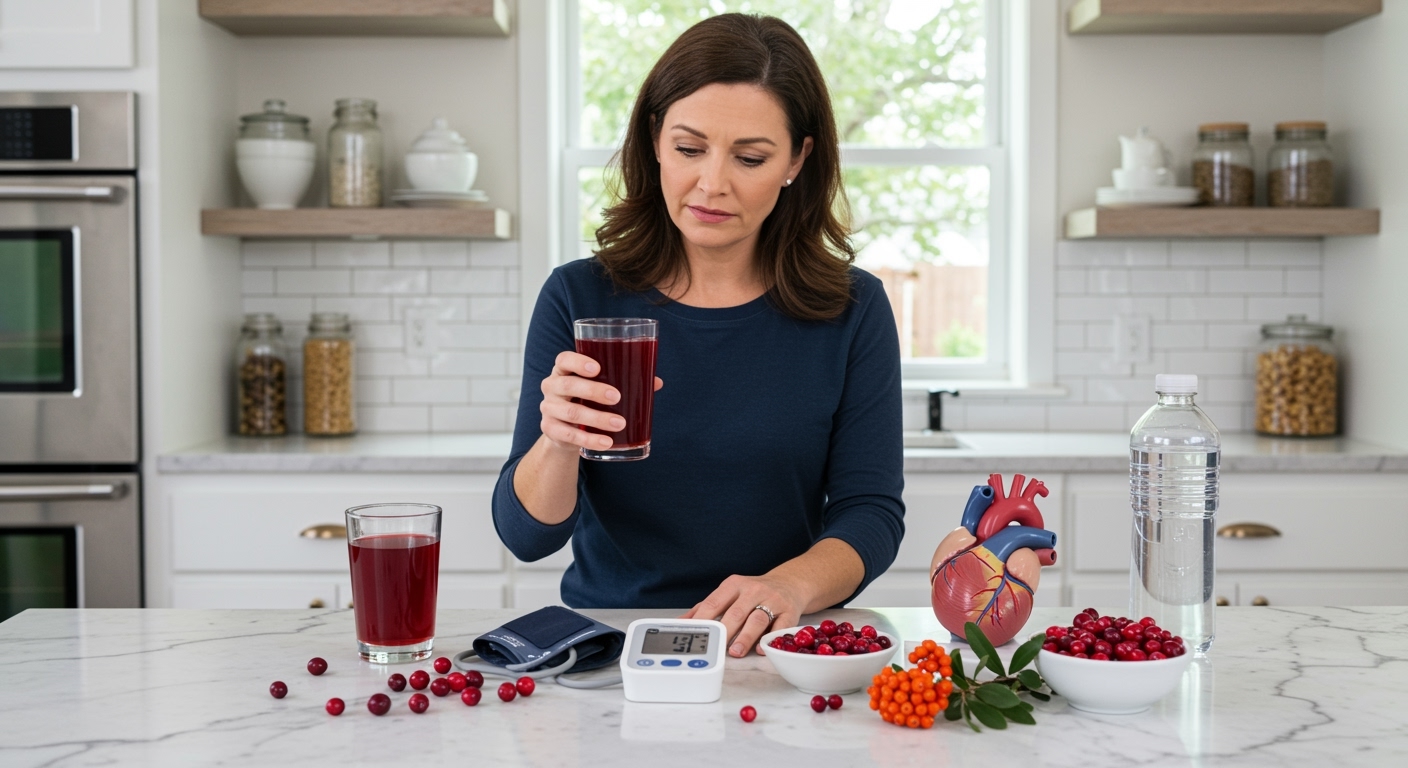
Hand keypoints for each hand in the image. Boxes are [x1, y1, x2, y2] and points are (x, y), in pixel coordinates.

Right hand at [538, 351, 662, 453]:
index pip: (564, 360)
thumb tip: (656, 382)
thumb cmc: (586, 399)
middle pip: (568, 385)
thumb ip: (624, 381)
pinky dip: (589, 440)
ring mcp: (548, 409)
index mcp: (563, 370)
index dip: (578, 362)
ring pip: (571, 412)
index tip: (597, 368)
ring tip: (620, 423)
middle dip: (593, 391)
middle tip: (617, 397)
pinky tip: (606, 442)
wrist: (564, 430)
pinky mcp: (551, 430)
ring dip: (597, 418)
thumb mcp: (599, 388)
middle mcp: (551, 387)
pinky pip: (569, 436)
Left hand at [682, 574, 806, 657]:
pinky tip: (762, 649)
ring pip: (757, 619)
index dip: (704, 619)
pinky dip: (770, 638)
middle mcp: (753, 590)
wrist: (789, 584)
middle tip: (716, 647)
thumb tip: (681, 622)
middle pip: (736, 612)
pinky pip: (780, 626)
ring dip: (746, 636)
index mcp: (734, 585)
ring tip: (736, 651)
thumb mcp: (729, 593)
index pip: (714, 602)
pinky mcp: (789, 611)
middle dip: (725, 630)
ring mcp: (772, 600)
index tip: (695, 634)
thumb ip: (706, 607)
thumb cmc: (753, 593)